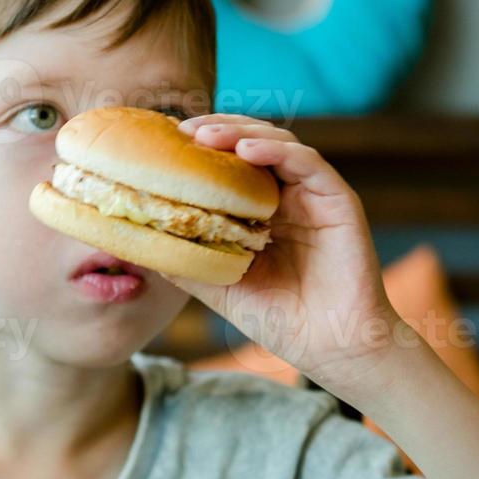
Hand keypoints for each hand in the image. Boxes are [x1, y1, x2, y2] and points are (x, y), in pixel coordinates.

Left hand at [170, 114, 402, 393]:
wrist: (332, 348)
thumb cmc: (282, 322)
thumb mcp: (222, 289)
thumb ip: (189, 264)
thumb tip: (141, 246)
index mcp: (262, 213)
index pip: (230, 166)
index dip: (202, 150)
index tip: (166, 144)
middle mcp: (288, 198)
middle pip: (252, 144)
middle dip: (217, 131)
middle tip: (183, 131)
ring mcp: (313, 196)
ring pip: (278, 144)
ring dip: (241, 132)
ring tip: (207, 135)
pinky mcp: (338, 200)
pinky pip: (307, 162)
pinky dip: (276, 150)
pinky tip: (247, 150)